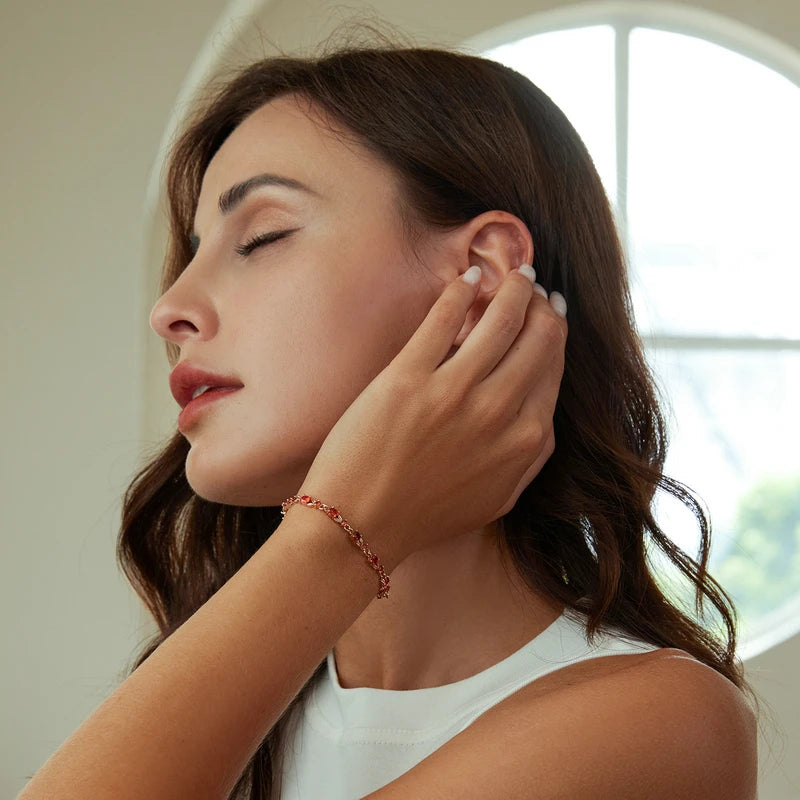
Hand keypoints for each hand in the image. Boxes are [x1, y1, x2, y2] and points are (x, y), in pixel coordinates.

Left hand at [297, 266, 567, 568]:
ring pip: (501, 319)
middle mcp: (498, 413)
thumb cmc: (425, 515)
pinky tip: (468, 276)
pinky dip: (462, 289)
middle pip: (537, 337)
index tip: (549, 313)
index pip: (553, 367)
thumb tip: (543, 416)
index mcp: (525, 441)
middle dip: (541, 303)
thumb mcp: (496, 498)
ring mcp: (454, 393)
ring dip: (512, 287)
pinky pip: (445, 317)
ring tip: (511, 273)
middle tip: (531, 285)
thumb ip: (529, 459)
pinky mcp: (408, 378)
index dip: (554, 331)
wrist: (360, 526)